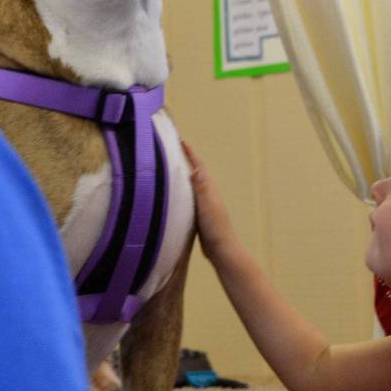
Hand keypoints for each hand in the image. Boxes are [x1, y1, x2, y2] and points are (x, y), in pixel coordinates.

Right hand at [181, 140, 238, 262]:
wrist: (222, 250)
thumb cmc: (215, 228)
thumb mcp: (207, 206)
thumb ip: (202, 188)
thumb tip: (196, 168)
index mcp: (208, 189)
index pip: (198, 166)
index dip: (190, 153)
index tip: (180, 140)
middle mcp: (207, 193)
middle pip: (194, 172)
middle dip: (185, 160)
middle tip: (170, 149)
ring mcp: (203, 204)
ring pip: (190, 185)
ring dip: (182, 175)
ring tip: (168, 168)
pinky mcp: (199, 215)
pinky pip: (187, 197)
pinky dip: (180, 191)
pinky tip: (172, 196)